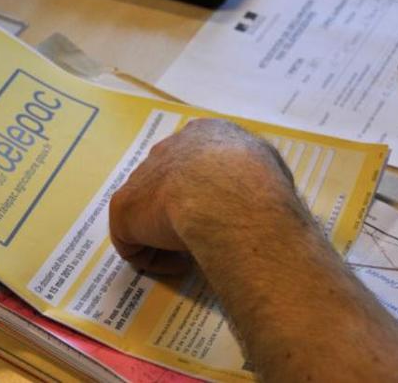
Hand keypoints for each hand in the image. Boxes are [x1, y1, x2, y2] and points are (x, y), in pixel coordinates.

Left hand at [109, 118, 301, 273]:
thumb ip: (257, 174)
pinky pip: (133, 239)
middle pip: (168, 181)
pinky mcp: (125, 207)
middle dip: (182, 209)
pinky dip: (154, 257)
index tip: (223, 213)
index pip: (199, 160)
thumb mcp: (272, 169)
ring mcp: (143, 175)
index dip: (208, 189)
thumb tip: (263, 188)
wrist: (227, 197)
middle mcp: (171, 146)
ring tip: (192, 256)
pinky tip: (181, 264)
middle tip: (205, 235)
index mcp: (207, 133)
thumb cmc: (257, 183)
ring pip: (148, 211)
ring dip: (166, 235)